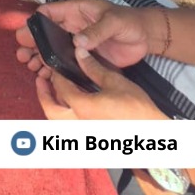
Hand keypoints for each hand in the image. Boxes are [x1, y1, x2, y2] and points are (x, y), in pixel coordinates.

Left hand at [35, 48, 164, 124]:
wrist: (154, 135)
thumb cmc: (137, 108)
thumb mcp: (115, 81)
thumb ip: (93, 67)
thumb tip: (78, 52)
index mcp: (82, 108)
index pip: (60, 87)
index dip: (55, 74)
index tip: (54, 64)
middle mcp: (78, 125)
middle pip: (50, 111)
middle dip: (43, 94)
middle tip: (41, 79)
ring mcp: (84, 136)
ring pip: (59, 123)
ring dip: (54, 106)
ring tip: (55, 91)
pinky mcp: (91, 142)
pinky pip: (71, 128)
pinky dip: (65, 116)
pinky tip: (73, 104)